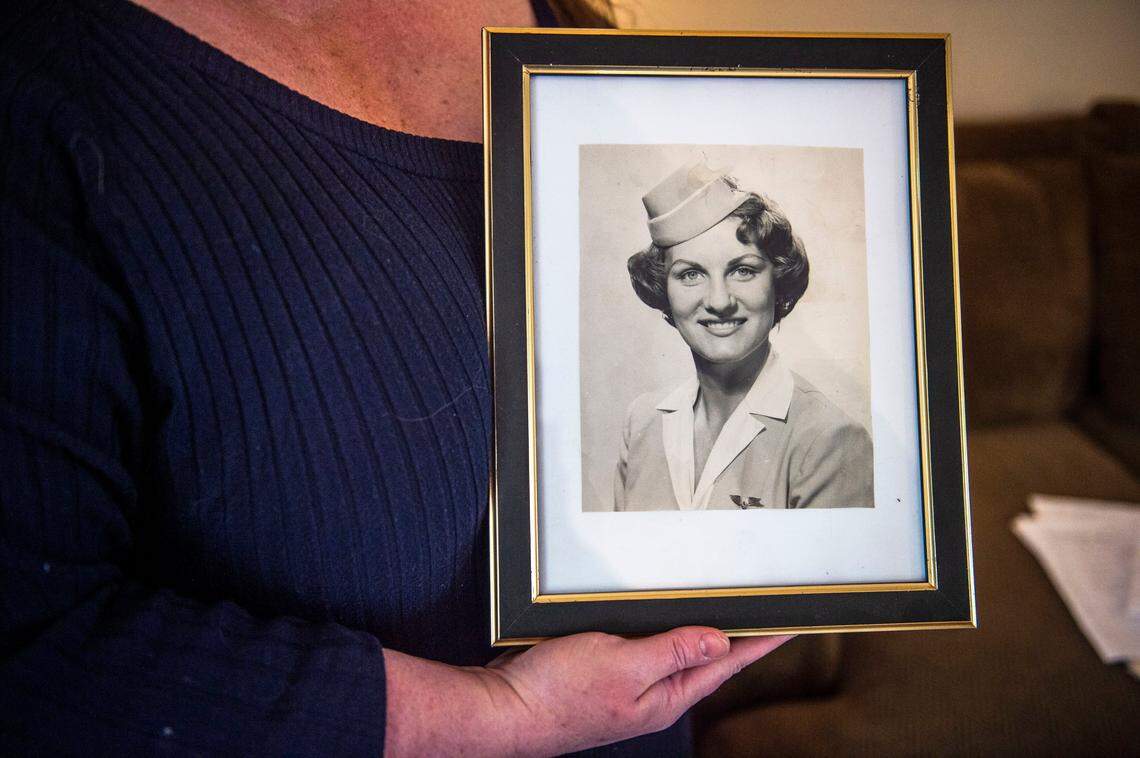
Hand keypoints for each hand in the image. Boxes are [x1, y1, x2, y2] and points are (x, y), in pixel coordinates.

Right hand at [382, 627, 791, 755]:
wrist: (504, 710)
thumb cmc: (557, 693)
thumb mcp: (621, 665)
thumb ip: (671, 652)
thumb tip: (719, 643)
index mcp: (665, 696)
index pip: (727, 665)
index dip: (761, 642)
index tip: (792, 623)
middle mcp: (653, 693)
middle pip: (706, 659)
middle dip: (737, 634)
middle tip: (766, 607)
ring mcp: (628, 684)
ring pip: (674, 650)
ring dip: (699, 627)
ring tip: (727, 605)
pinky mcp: (603, 671)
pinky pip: (644, 645)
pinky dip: (660, 626)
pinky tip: (660, 612)